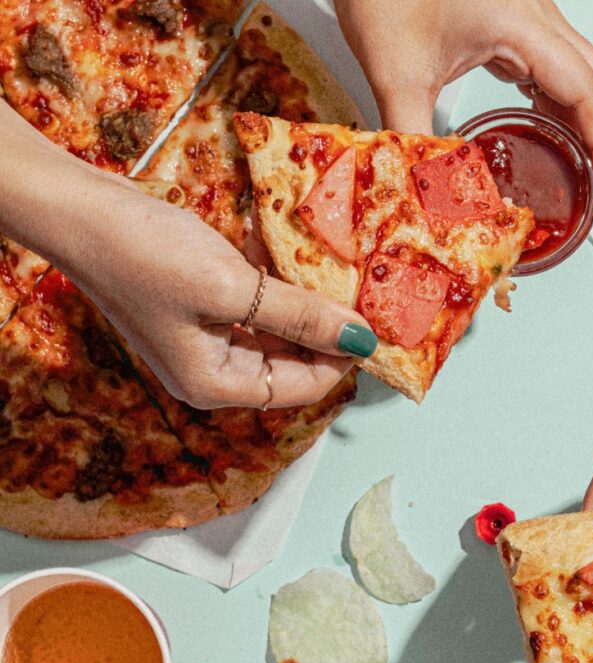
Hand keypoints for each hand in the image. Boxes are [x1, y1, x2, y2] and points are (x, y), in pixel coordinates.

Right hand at [0, 102, 375, 409]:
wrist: (78, 206)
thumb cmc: (144, 254)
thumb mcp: (233, 288)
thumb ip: (300, 316)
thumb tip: (360, 340)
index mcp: (216, 384)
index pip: (301, 387)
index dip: (341, 359)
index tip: (375, 325)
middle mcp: (213, 370)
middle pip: (291, 362)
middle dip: (326, 330)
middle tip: (364, 295)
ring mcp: (205, 337)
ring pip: (278, 330)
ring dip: (306, 302)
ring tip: (341, 273)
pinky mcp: (202, 304)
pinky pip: (256, 303)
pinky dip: (278, 282)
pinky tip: (296, 256)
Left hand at [334, 0, 592, 205]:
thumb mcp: (395, 75)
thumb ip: (415, 140)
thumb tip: (428, 195)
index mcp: (520, 25)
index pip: (588, 93)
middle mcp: (538, 16)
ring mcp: (532, 17)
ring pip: (589, 73)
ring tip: (587, 175)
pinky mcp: (518, 23)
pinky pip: (560, 67)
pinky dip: (569, 107)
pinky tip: (557, 139)